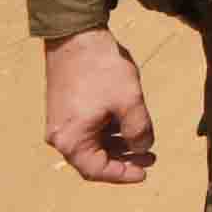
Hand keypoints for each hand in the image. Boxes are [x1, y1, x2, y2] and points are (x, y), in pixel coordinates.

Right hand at [43, 28, 155, 183]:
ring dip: (118, 145)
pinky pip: (89, 129)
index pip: (97, 170)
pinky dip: (109, 132)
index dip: (122, 174)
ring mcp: (62, 122)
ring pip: (92, 144)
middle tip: (150, 158)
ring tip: (145, 144)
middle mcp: (61, 136)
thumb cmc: (101, 69)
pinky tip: (129, 126)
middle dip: (124, 160)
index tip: (145, 173)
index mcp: (71, 140)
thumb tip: (143, 147)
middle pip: (94, 159)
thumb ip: (139, 129)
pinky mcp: (66, 109)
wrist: (77, 36)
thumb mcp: (129, 101)